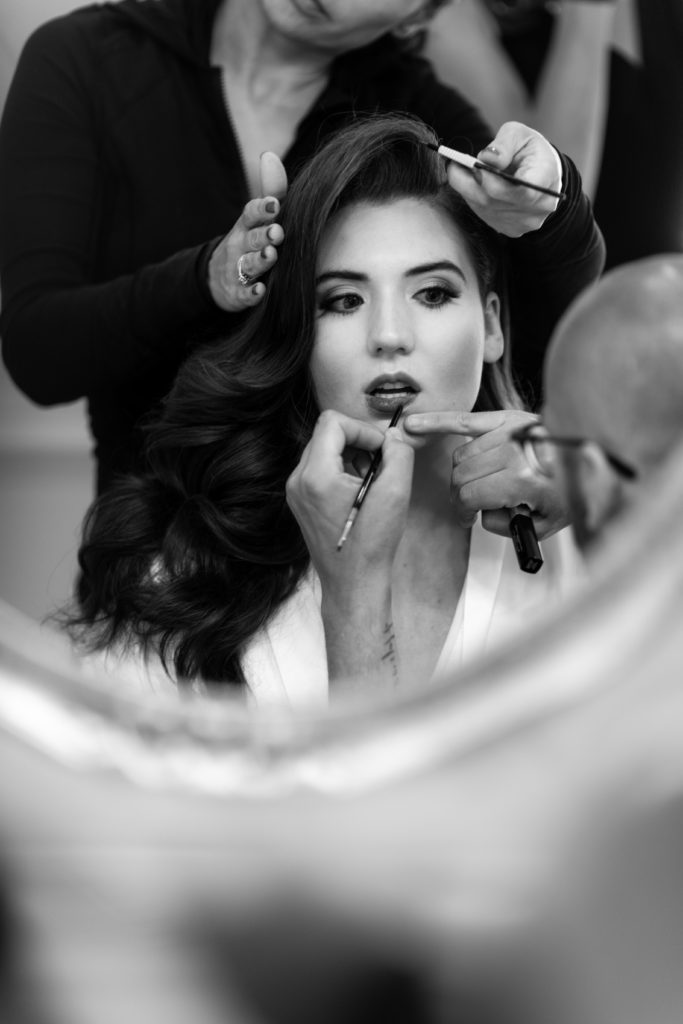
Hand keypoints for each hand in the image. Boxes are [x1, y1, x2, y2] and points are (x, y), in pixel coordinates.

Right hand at [207, 151, 287, 311]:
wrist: (218, 279)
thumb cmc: (248, 242)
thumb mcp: (255, 218)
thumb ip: (269, 191)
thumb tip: (269, 155)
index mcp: (245, 226)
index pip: (250, 214)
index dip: (262, 209)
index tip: (275, 204)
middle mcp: (239, 247)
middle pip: (250, 239)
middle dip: (262, 236)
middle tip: (277, 232)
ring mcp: (237, 271)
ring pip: (247, 265)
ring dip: (259, 261)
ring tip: (271, 255)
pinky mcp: (238, 294)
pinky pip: (244, 294)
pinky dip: (251, 294)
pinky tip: (260, 291)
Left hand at [286, 410, 413, 598]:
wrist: (353, 584)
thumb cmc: (372, 544)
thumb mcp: (395, 493)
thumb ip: (398, 454)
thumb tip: (392, 435)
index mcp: (315, 476)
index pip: (332, 422)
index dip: (362, 429)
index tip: (382, 450)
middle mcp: (298, 480)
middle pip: (326, 434)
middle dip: (357, 442)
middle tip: (379, 466)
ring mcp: (296, 492)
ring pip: (323, 450)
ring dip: (351, 457)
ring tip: (370, 483)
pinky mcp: (300, 502)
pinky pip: (320, 469)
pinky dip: (341, 471)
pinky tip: (358, 494)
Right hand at [403, 408, 568, 538]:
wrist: (596, 456)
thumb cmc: (574, 489)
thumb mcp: (546, 524)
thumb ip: (506, 526)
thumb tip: (481, 515)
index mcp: (521, 479)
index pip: (468, 496)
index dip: (463, 512)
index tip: (467, 518)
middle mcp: (512, 452)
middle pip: (461, 475)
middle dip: (461, 494)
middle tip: (471, 504)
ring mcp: (509, 432)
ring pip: (462, 454)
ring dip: (463, 471)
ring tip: (478, 481)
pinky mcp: (508, 418)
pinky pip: (464, 419)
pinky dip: (437, 422)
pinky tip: (414, 424)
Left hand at [445, 121, 562, 236]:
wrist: (544, 174)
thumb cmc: (530, 151)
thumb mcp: (520, 135)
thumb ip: (503, 144)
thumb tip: (486, 158)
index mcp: (545, 179)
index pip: (521, 190)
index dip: (493, 180)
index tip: (475, 164)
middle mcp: (537, 207)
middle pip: (493, 200)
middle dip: (469, 181)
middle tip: (456, 164)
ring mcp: (524, 222)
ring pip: (484, 208)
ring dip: (469, 190)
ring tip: (466, 171)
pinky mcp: (512, 230)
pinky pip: (485, 215)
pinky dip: (476, 200)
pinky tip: (477, 186)